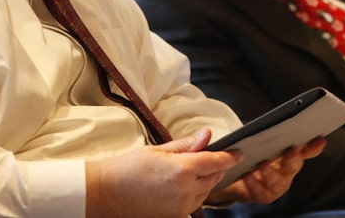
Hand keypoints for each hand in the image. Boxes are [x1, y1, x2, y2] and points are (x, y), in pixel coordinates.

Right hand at [85, 129, 242, 217]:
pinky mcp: (174, 217)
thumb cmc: (128, 168)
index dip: (230, 156)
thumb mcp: (158, 150)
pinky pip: (194, 204)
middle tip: (208, 156)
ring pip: (205, 192)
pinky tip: (183, 186)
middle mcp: (185, 190)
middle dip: (215, 167)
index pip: (216, 162)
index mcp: (182, 170)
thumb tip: (207, 135)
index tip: (239, 152)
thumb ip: (186, 145)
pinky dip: (195, 193)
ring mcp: (180, 207)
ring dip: (205, 181)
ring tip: (189, 171)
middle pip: (213, 177)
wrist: (105, 194)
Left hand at [206, 137, 326, 206]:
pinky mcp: (261, 195)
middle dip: (293, 159)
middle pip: (293, 166)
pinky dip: (253, 183)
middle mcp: (286, 173)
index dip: (313, 147)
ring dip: (270, 172)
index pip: (306, 151)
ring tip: (263, 163)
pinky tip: (247, 175)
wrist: (239, 179)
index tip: (320, 140)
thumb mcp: (267, 145)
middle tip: (292, 151)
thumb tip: (281, 126)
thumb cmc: (257, 158)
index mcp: (290, 158)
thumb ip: (275, 136)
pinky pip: (259, 191)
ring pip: (276, 181)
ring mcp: (274, 186)